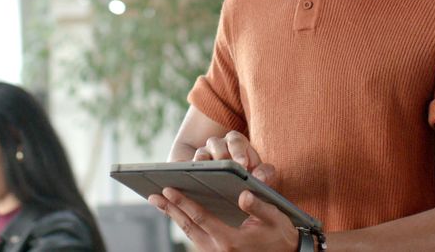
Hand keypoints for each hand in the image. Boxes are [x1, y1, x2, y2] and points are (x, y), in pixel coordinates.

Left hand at [149, 188, 298, 251]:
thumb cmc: (281, 235)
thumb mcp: (274, 218)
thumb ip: (259, 206)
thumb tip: (243, 195)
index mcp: (230, 240)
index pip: (201, 217)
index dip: (183, 202)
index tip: (168, 190)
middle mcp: (219, 249)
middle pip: (188, 226)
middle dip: (170, 209)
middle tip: (153, 195)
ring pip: (189, 233)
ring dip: (174, 217)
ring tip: (159, 202)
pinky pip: (195, 238)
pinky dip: (184, 224)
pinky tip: (177, 213)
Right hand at [193, 130, 276, 186]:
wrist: (234, 184)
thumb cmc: (249, 176)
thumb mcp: (261, 174)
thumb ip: (266, 174)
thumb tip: (259, 178)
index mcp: (235, 142)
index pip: (236, 141)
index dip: (238, 152)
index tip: (243, 165)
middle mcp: (217, 145)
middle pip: (216, 145)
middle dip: (221, 157)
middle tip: (226, 171)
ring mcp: (203, 155)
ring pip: (201, 155)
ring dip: (204, 166)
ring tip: (207, 179)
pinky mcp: (193, 168)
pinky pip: (189, 168)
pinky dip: (190, 175)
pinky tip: (193, 188)